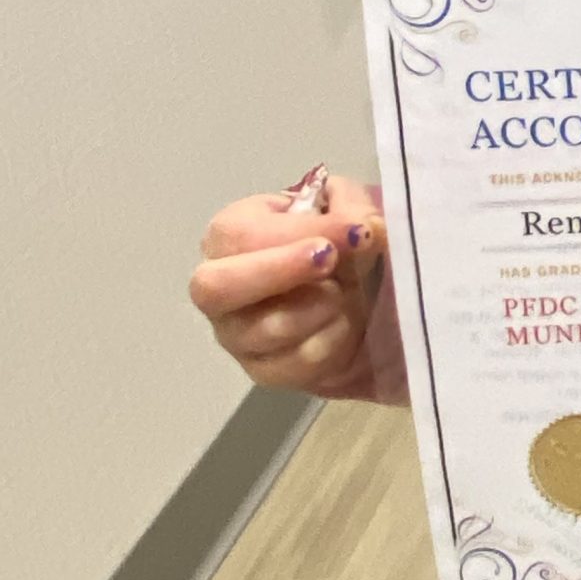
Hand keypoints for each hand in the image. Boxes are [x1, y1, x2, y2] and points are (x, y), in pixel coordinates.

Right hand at [189, 173, 387, 396]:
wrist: (363, 302)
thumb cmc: (341, 244)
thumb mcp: (349, 210)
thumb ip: (351, 208)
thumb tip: (357, 226)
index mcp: (229, 234)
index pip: (241, 234)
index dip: (300, 231)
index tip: (356, 230)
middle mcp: (219, 287)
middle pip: (217, 287)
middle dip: (279, 271)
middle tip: (331, 259)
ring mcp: (236, 336)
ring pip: (266, 329)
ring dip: (320, 306)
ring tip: (346, 292)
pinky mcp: (263, 371)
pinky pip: (295, 362)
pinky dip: (332, 339)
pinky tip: (344, 322)